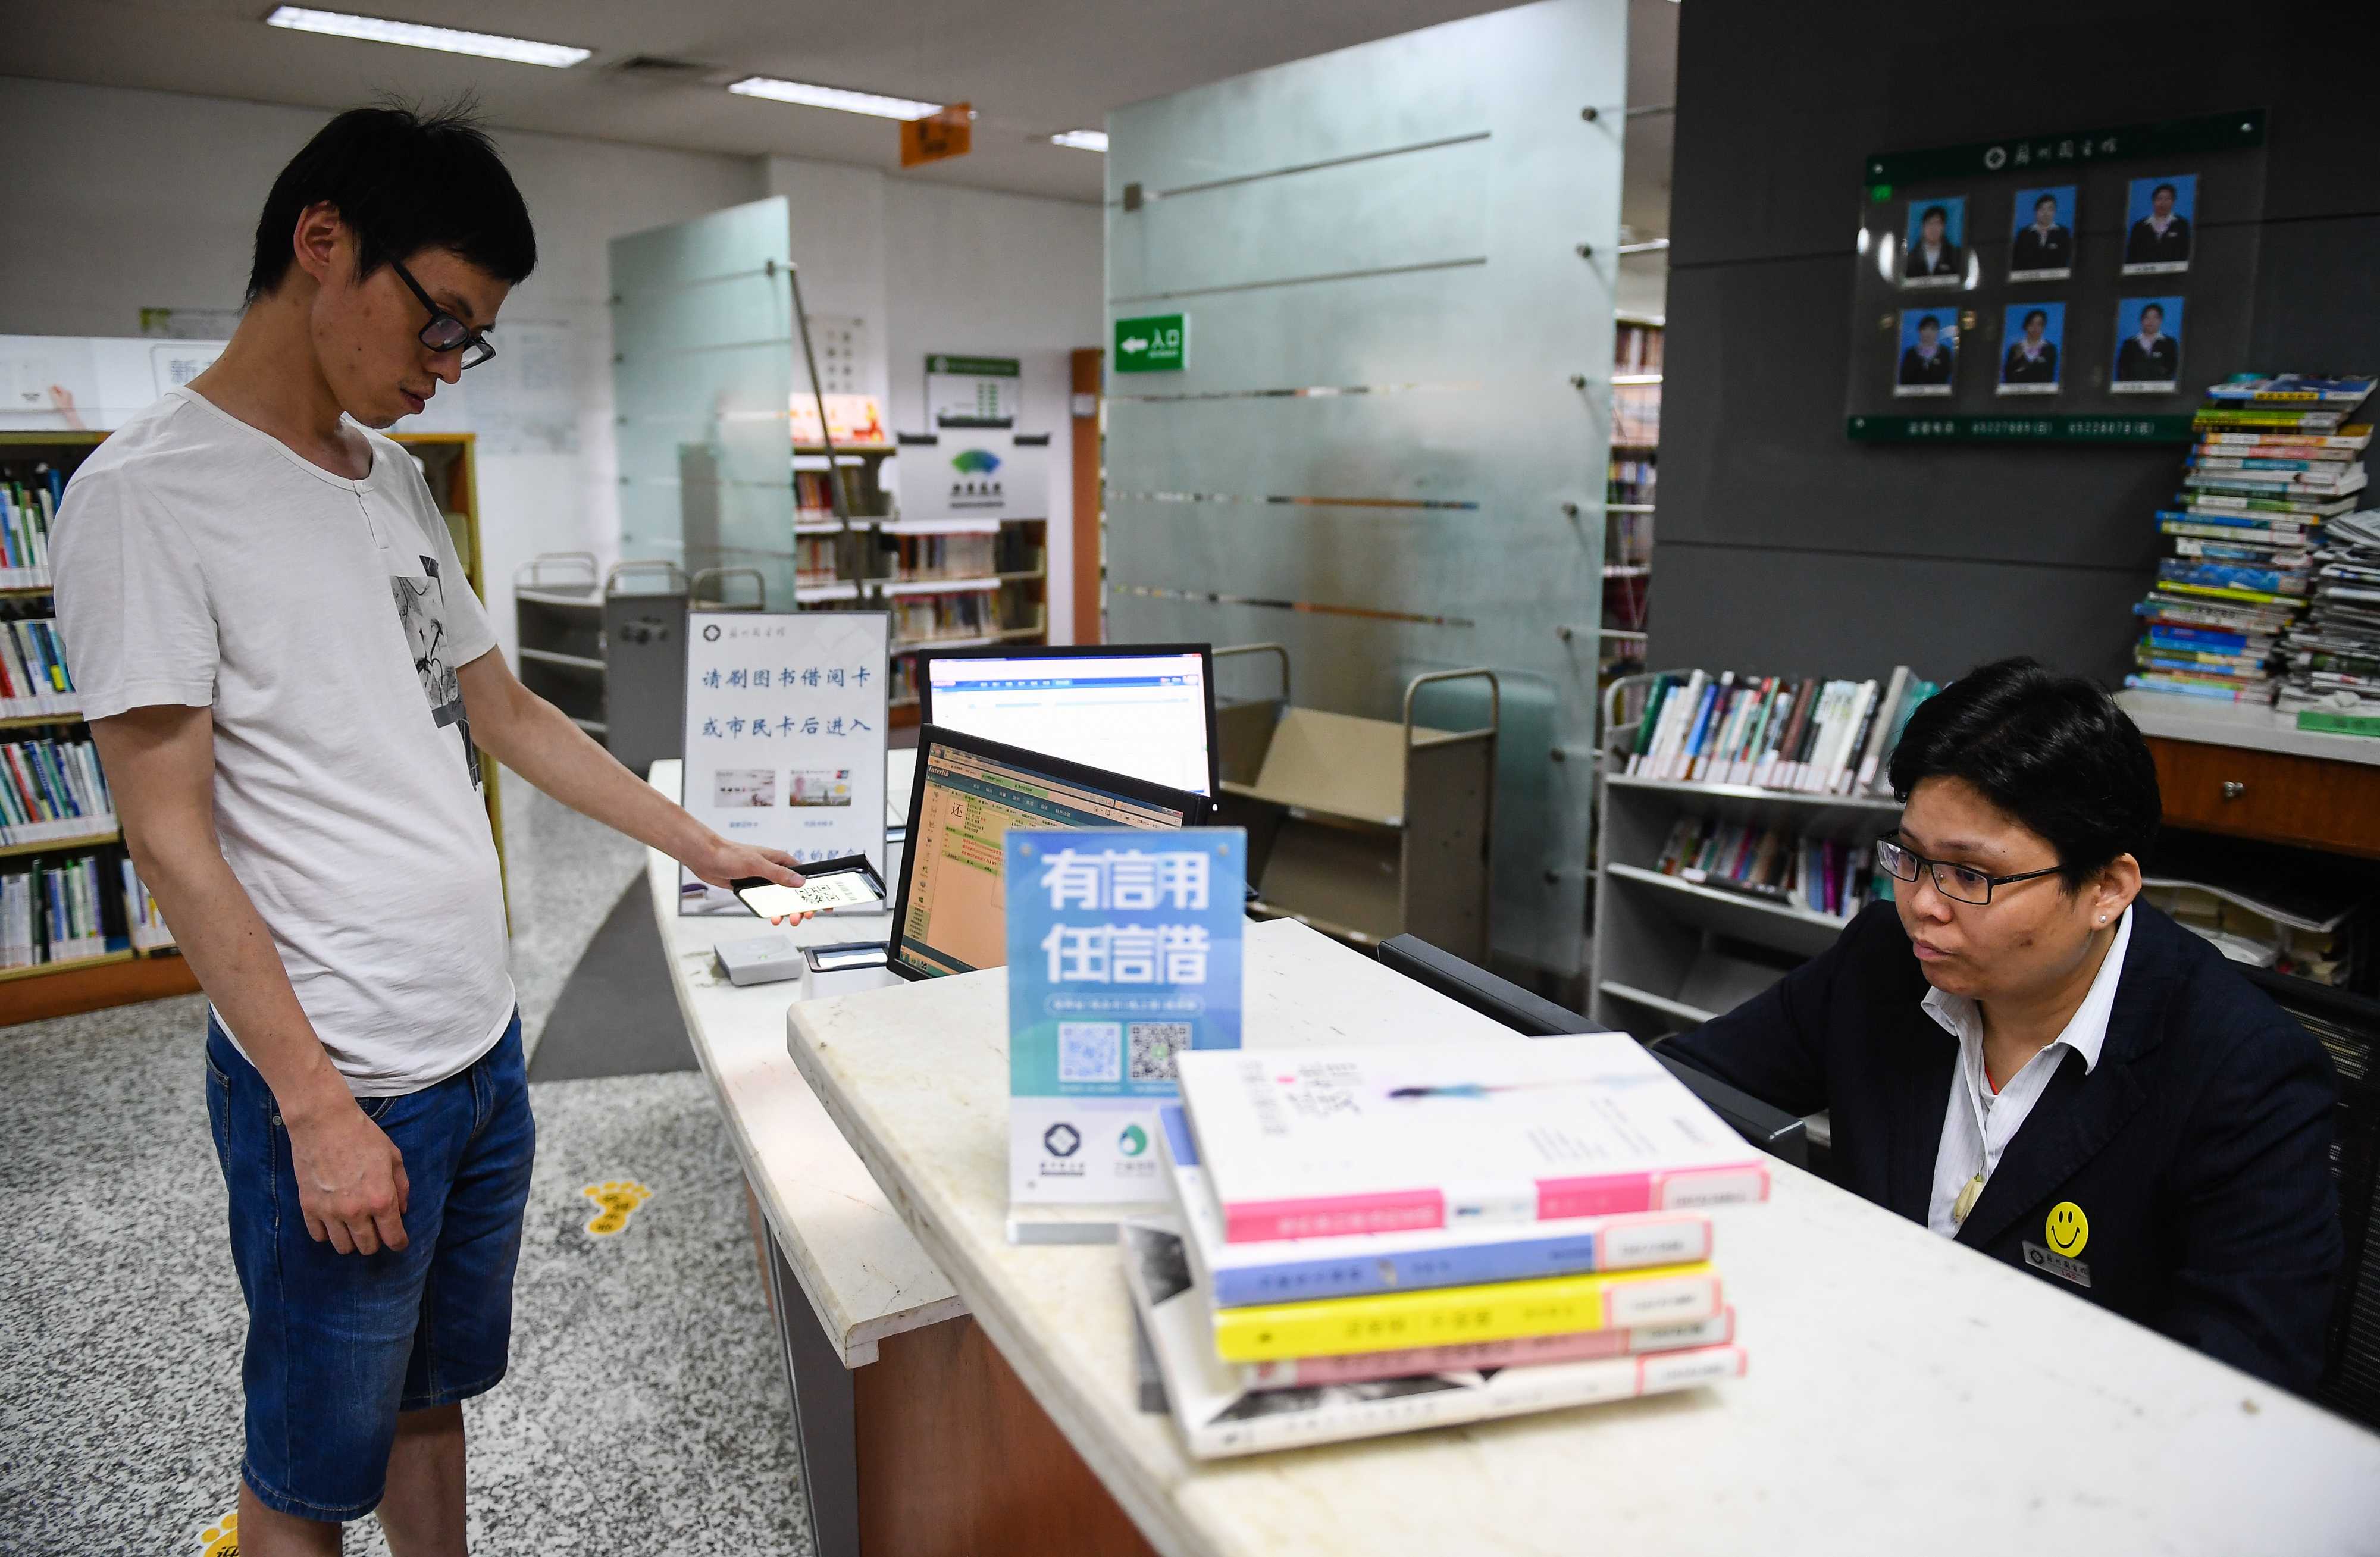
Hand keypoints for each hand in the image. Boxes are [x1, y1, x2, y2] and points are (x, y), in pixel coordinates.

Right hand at [286, 1098, 410, 1254]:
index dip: (399, 1243)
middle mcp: (355, 1211)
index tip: (399, 1241)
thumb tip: (401, 1211)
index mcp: (381, 1199)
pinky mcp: (308, 1207)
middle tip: (376, 1229)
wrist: (323, 1122)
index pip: (393, 1238)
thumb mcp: (393, 1157)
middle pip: (367, 1247)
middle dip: (376, 1242)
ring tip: (354, 1226)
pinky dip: (328, 1233)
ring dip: (352, 1240)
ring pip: (343, 1247)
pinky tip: (333, 1220)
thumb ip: (401, 1187)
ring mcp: (329, 1212)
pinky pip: (319, 1236)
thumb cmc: (363, 1136)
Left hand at [685, 836, 811, 924]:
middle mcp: (775, 870)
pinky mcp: (753, 888)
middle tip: (802, 917)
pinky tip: (772, 917)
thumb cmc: (729, 854)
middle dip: (801, 906)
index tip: (824, 903)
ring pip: (782, 899)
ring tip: (787, 919)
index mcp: (781, 860)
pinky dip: (772, 910)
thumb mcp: (756, 865)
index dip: (816, 890)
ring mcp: (764, 880)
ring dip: (787, 910)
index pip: (805, 876)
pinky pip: (768, 902)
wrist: (705, 858)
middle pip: (796, 891)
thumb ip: (779, 874)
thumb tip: (800, 882)